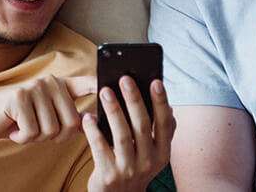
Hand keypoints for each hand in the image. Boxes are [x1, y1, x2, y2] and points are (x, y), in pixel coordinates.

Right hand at [0, 75, 95, 143]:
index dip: (100, 85)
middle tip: (38, 130)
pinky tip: (14, 127)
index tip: (115, 84)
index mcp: (60, 86)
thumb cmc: (19, 119)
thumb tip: (89, 121)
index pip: (85, 83)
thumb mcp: (45, 116)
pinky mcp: (19, 97)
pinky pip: (33, 132)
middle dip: (55, 136)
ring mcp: (35, 87)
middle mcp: (50, 82)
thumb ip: (65, 115)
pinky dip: (23, 138)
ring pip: (52, 130)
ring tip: (25, 126)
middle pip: (72, 122)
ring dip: (37, 138)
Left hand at [82, 77, 174, 191]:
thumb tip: (167, 104)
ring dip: (114, 111)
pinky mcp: (108, 175)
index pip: (164, 123)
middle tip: (125, 78)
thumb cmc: (136, 164)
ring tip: (105, 91)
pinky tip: (88, 116)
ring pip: (122, 135)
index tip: (156, 82)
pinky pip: (100, 149)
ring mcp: (128, 169)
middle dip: (134, 100)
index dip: (161, 102)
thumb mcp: (153, 151)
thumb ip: (160, 129)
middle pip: (141, 126)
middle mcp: (148, 161)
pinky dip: (94, 131)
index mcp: (162, 152)